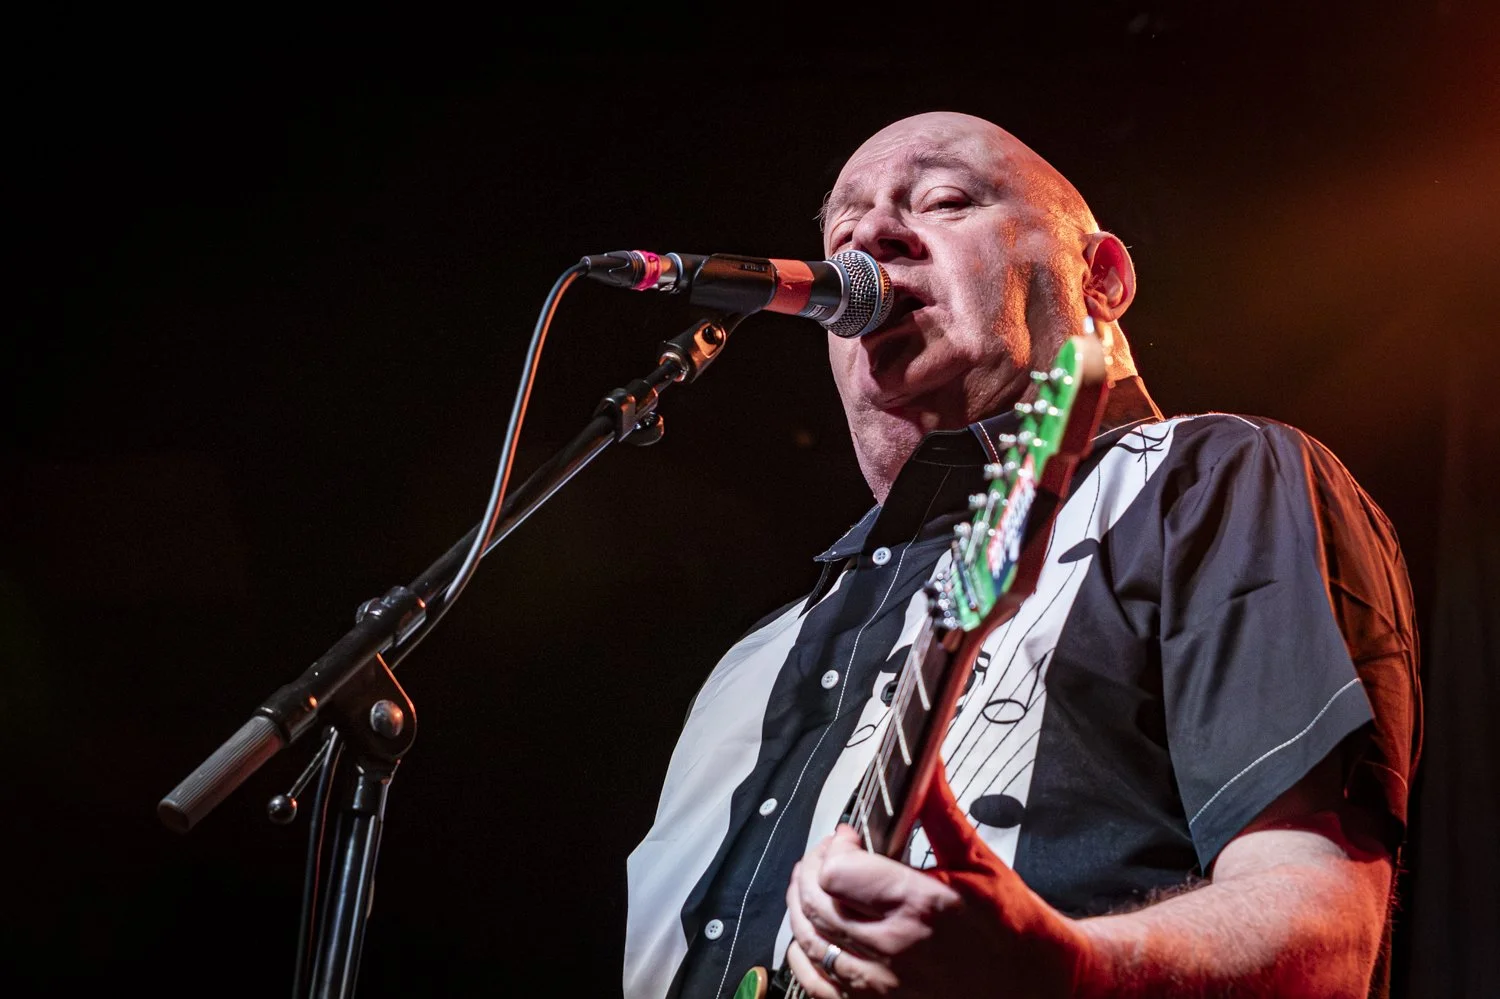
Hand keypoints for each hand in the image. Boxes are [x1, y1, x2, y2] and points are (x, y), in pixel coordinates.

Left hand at [784, 769, 1090, 997]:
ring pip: (811, 942)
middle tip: (828, 854)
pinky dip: (804, 956)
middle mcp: (895, 950)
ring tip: (814, 886)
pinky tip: (812, 936)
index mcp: (919, 905)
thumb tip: (926, 764)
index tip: (848, 836)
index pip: (839, 871)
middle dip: (813, 869)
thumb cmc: (1014, 929)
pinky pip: (817, 984)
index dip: (835, 846)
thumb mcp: (979, 862)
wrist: (1040, 985)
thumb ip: (939, 810)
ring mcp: (884, 987)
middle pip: (816, 904)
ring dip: (802, 908)